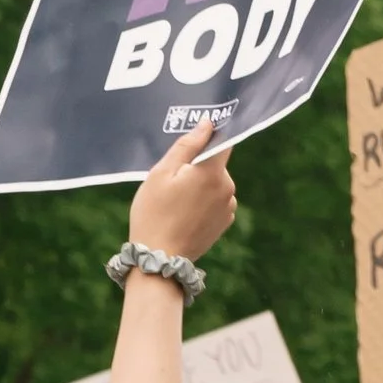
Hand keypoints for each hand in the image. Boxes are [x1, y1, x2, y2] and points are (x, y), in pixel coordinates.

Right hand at [129, 120, 236, 262]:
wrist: (160, 258)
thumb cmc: (154, 213)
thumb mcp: (161, 174)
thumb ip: (187, 146)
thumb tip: (207, 124)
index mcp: (213, 172)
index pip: (223, 142)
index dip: (211, 137)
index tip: (195, 140)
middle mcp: (228, 187)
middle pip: (215, 164)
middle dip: (196, 168)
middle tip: (170, 184)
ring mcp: (228, 207)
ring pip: (215, 184)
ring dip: (200, 186)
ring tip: (175, 203)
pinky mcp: (225, 222)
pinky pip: (216, 201)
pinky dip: (203, 203)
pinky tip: (184, 215)